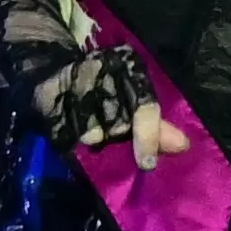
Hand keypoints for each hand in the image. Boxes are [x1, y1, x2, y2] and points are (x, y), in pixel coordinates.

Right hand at [40, 64, 194, 174]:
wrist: (54, 70)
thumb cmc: (105, 89)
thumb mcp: (134, 103)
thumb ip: (157, 127)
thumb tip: (182, 146)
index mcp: (131, 66)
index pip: (145, 107)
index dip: (147, 138)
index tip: (147, 164)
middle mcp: (104, 67)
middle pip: (118, 125)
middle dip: (115, 136)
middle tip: (110, 130)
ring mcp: (74, 79)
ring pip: (91, 133)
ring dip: (92, 137)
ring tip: (88, 122)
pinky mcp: (48, 95)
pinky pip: (65, 136)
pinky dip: (69, 139)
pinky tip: (69, 123)